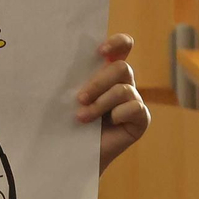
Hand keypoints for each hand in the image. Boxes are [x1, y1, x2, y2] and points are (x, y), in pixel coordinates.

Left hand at [76, 33, 149, 173]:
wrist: (73, 155)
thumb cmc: (67, 123)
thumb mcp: (68, 99)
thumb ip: (73, 81)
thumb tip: (58, 63)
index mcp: (107, 73)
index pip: (123, 47)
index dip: (117, 43)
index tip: (100, 51)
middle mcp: (123, 83)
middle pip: (121, 67)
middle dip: (98, 82)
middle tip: (79, 98)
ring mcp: (134, 101)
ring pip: (124, 89)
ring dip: (101, 103)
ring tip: (82, 117)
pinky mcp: (140, 119)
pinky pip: (135, 108)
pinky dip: (119, 113)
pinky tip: (109, 123)